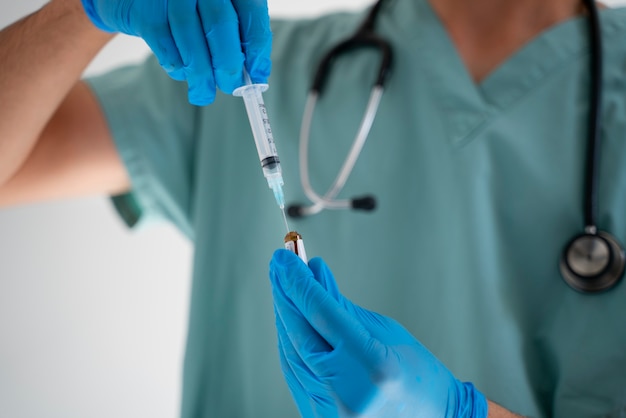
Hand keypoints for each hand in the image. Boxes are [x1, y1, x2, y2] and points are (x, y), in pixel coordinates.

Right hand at [81, 0, 271, 104]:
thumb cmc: (190, 8)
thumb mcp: (219, 12)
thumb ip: (238, 37)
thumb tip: (256, 75)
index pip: (251, 12)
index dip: (256, 49)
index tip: (257, 77)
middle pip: (221, 24)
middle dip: (228, 65)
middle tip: (231, 88)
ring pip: (191, 39)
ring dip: (201, 75)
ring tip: (204, 94)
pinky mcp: (145, 10)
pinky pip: (166, 47)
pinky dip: (178, 68)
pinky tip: (183, 73)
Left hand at [269, 249, 487, 417]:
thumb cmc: (418, 375)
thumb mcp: (386, 331)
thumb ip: (342, 305)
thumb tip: (314, 273)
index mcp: (372, 366)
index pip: (322, 315)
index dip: (300, 282)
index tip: (286, 259)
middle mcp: (348, 392)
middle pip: (300, 333)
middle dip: (285, 295)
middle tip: (278, 265)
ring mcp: (331, 410)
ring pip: (291, 353)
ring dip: (284, 317)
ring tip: (283, 288)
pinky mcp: (320, 416)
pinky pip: (295, 373)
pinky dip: (289, 343)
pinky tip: (288, 321)